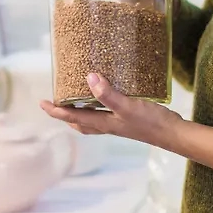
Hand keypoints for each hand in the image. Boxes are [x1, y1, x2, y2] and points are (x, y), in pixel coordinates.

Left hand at [39, 73, 182, 148]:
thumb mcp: (127, 106)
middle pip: (78, 122)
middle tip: (55, 102)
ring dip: (80, 111)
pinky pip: (105, 113)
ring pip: (91, 119)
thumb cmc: (149, 122)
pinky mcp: (127, 118)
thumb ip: (108, 94)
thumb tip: (89, 78)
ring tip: (75, 96)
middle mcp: (107, 125)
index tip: (41, 103)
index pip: (72, 117)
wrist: (172, 133)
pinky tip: (106, 93)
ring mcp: (117, 123)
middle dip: (64, 114)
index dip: (55, 111)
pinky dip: (98, 105)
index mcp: (102, 123)